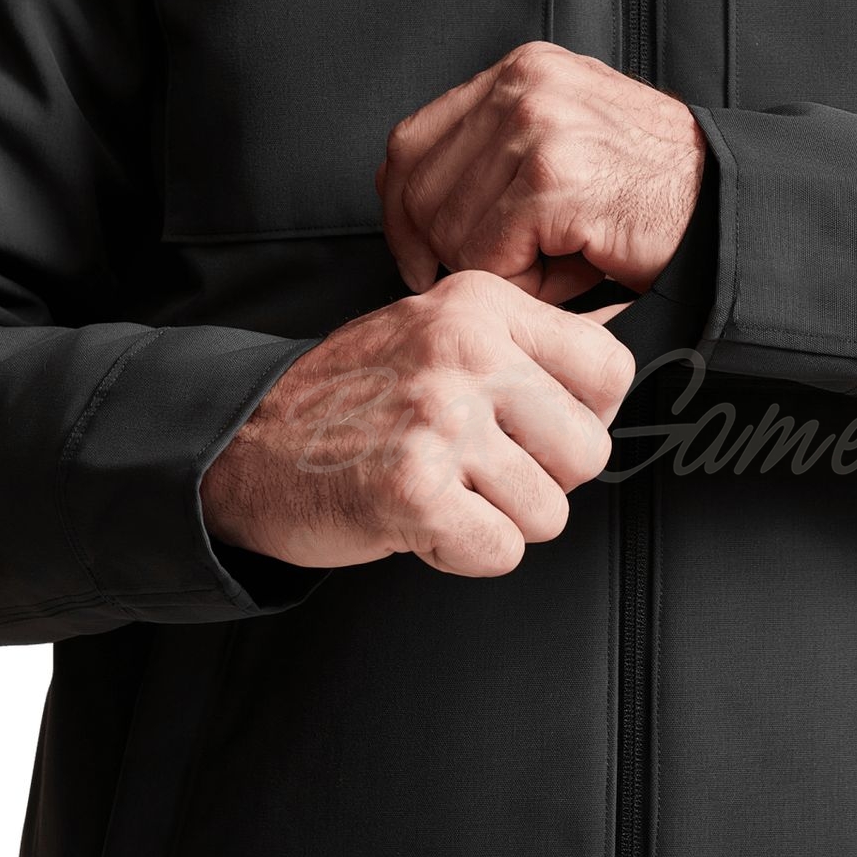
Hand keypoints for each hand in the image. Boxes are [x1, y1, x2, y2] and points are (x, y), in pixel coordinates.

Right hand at [201, 271, 634, 574]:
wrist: (244, 445)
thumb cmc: (355, 401)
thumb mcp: (439, 336)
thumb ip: (524, 355)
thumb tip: (612, 404)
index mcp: (481, 304)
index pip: (611, 370)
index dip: (585, 417)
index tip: (538, 431)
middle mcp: (465, 351)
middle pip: (589, 451)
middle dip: (543, 480)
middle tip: (479, 469)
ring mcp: (438, 419)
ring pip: (550, 512)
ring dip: (499, 520)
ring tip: (442, 488)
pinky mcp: (414, 490)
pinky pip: (502, 551)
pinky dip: (464, 551)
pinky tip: (422, 519)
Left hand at [377, 41, 705, 302]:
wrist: (728, 206)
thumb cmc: (651, 193)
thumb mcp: (566, 149)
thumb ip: (495, 160)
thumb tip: (419, 220)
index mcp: (520, 73)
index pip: (410, 142)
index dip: (402, 210)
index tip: (416, 254)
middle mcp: (523, 86)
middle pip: (418, 189)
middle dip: (444, 251)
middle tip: (501, 272)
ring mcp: (537, 127)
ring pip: (451, 230)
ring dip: (498, 270)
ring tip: (557, 262)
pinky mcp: (553, 178)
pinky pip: (491, 256)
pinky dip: (523, 283)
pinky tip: (570, 269)